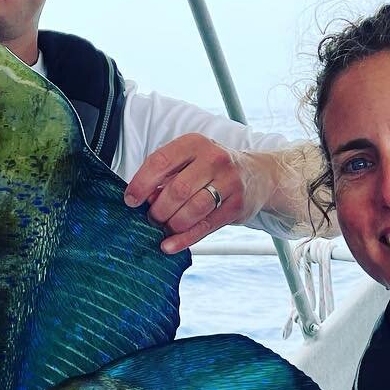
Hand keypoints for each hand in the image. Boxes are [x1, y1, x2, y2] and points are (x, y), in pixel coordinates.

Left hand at [123, 133, 268, 254]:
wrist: (258, 175)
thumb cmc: (212, 169)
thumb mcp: (190, 161)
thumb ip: (167, 176)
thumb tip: (146, 200)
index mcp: (195, 143)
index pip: (161, 161)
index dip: (142, 183)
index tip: (131, 200)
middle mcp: (214, 159)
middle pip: (177, 190)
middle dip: (159, 209)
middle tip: (153, 218)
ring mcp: (229, 182)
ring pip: (192, 210)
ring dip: (172, 224)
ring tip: (166, 227)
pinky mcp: (237, 205)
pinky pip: (206, 226)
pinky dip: (184, 239)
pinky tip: (170, 245)